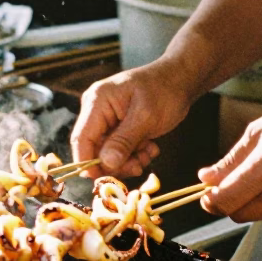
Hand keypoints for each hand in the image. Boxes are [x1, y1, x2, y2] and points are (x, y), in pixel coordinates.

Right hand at [71, 60, 195, 177]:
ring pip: (109, 154)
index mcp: (97, 102)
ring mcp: (107, 119)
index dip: (88, 163)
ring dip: (129, 160)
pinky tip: (149, 146)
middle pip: (95, 149)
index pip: (81, 139)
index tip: (104, 181)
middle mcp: (97, 111)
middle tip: (138, 166)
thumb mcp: (145, 117)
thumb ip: (124, 141)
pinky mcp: (117, 127)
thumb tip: (106, 164)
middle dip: (117, 162)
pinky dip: (135, 154)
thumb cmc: (164, 90)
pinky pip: (119, 150)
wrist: (180, 80)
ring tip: (148, 152)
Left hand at [198, 95, 261, 221]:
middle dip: (228, 200)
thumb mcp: (261, 130)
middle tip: (229, 183)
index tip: (205, 193)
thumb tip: (207, 177)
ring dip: (253, 198)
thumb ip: (232, 159)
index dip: (210, 200)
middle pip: (239, 214)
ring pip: (259, 213)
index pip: (225, 201)